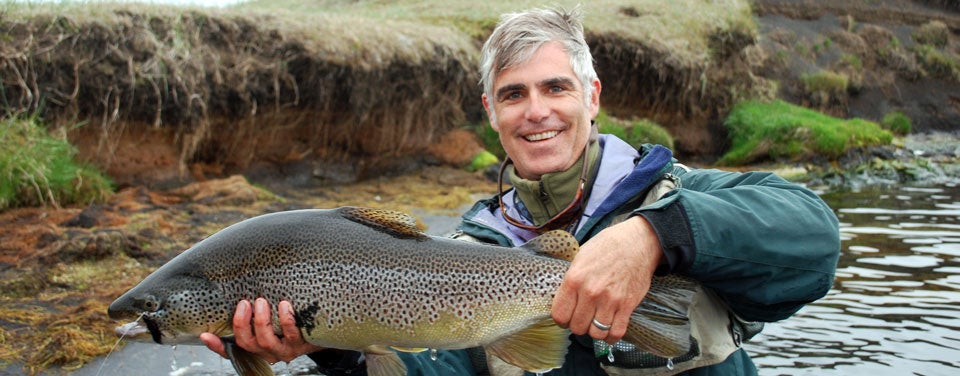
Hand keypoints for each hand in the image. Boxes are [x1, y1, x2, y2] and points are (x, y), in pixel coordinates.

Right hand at [200, 298, 323, 363]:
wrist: (323, 328)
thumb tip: (236, 288)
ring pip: (266, 341)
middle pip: (246, 343)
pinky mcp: (301, 345)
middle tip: (245, 302)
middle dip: (242, 323)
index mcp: (256, 346)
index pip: (231, 350)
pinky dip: (286, 319)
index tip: (205, 334)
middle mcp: (267, 351)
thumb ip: (254, 310)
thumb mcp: (271, 316)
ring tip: (262, 301)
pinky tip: (285, 305)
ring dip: (261, 320)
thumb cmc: (291, 318)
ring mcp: (284, 350)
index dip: (216, 345)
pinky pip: (292, 334)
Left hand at [551, 216, 661, 343]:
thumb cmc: (607, 246)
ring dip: (594, 331)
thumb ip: (571, 279)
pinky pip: (616, 332)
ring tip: (595, 323)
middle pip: (577, 327)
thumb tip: (563, 297)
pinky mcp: (627, 305)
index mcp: (574, 279)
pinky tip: (609, 331)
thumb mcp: (580, 257)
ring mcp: (610, 300)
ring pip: (596, 333)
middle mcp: (590, 292)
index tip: (566, 318)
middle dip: (578, 325)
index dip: (561, 320)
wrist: (637, 242)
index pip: (559, 314)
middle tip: (583, 319)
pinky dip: (611, 336)